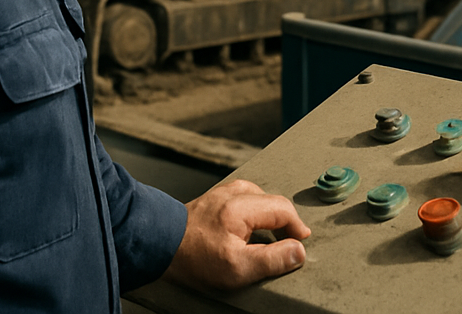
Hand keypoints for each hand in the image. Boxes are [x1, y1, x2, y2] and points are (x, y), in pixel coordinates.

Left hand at [162, 179, 310, 290]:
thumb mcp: (236, 268)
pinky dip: (255, 212)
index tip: (301, 244)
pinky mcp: (215, 196)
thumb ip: (271, 260)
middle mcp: (235, 192)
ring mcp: (224, 192)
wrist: (160, 244)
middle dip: (285, 222)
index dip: (297, 228)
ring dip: (270, 216)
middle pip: (273, 202)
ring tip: (272, 237)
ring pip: (260, 198)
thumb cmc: (195, 257)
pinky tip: (250, 228)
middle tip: (289, 244)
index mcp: (242, 206)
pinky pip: (245, 198)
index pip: (283, 209)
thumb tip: (298, 251)